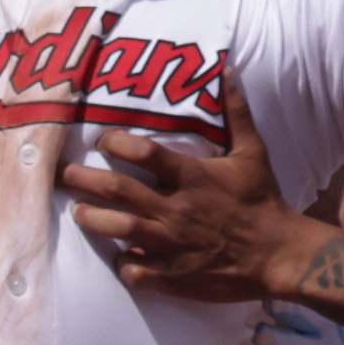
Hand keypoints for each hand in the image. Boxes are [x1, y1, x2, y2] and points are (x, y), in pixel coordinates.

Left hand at [60, 70, 316, 301]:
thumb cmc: (263, 201)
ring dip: (93, 219)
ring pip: (119, 229)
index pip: (145, 153)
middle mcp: (177, 210)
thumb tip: (226, 68)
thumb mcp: (252, 152)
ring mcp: (173, 245)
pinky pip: (136, 271)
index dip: (116, 142)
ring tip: (78, 211)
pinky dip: (123, 263)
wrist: (280, 255)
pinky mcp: (174, 276)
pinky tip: (120, 256)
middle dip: (85, 180)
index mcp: (193, 178)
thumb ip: (235, 112)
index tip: (101, 140)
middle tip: (63, 174)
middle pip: (119, 190)